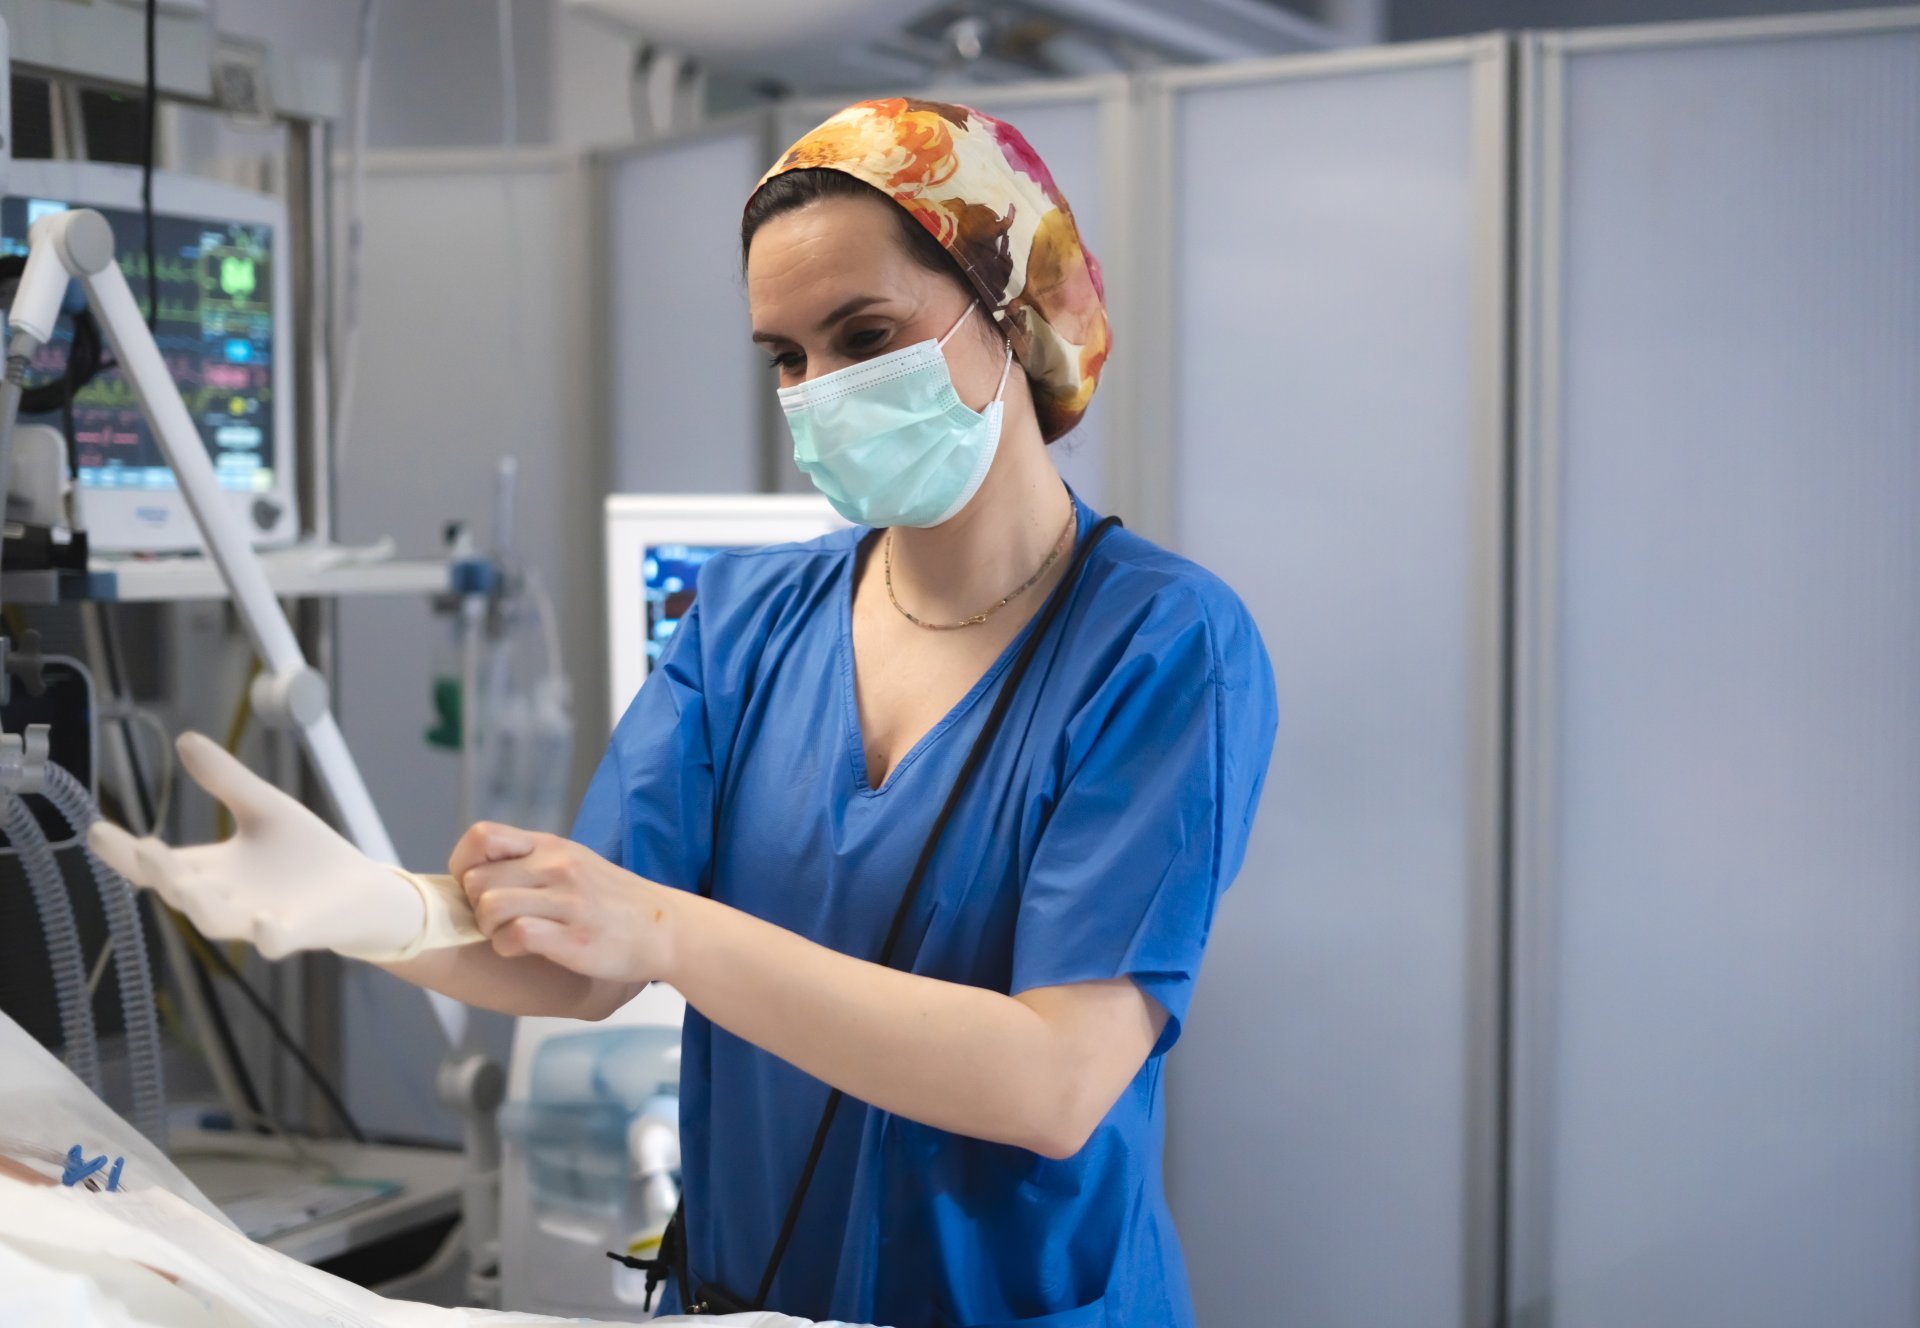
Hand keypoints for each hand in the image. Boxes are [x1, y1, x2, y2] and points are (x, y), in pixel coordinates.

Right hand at [88, 732, 432, 960]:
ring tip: (185, 882)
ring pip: (216, 921)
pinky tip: (265, 923)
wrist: (362, 890)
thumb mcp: (264, 808)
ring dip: (199, 904)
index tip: (97, 830)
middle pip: (179, 891)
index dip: (123, 853)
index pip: (156, 865)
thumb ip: (226, 780)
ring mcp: (258, 920)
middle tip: (142, 847)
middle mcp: (225, 900)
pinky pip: (277, 941)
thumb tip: (185, 738)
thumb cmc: (306, 854)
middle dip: (160, 871)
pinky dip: (269, 935)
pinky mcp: (297, 933)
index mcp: (211, 871)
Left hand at [451, 823, 671, 983]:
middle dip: (477, 907)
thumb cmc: (615, 902)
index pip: (482, 837)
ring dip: (490, 931)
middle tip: (499, 922)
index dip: (466, 865)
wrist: (666, 928)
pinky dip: (509, 949)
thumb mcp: (575, 863)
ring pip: (490, 907)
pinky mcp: (574, 938)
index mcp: (552, 846)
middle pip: (477, 881)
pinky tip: (525, 951)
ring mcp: (567, 901)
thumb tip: (481, 872)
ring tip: (510, 937)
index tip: (479, 889)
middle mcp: (557, 867)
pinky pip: (515, 936)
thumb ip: (533, 862)